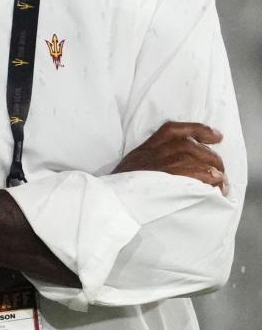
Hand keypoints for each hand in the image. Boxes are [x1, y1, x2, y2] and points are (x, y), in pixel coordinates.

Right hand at [113, 121, 228, 194]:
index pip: (173, 130)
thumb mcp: (134, 167)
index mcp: (145, 147)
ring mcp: (157, 164)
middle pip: (188, 143)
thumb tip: (183, 166)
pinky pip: (192, 172)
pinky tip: (214, 185)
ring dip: (212, 168)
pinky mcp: (164, 178)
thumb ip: (153, 161)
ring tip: (221, 180)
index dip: (198, 130)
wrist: (109, 200)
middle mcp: (152, 151)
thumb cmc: (122, 189)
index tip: (217, 136)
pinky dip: (207, 177)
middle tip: (221, 168)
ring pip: (192, 156)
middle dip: (210, 154)